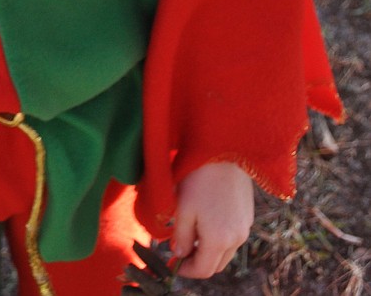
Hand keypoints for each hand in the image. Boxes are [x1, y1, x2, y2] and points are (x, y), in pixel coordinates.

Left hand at [171, 163, 253, 278]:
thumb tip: (179, 253)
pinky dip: (220, 239)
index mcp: (219, 240)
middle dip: (197, 263)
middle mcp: (237, 238)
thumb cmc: (199, 177)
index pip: (203, 270)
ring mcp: (245, 227)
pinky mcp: (248, 216)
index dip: (185, 270)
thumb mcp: (182, 207)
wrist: (225, 150)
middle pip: (216, 265)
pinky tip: (206, 221)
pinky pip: (233, 238)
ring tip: (191, 235)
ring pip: (226, 253)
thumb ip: (180, 236)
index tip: (172, 263)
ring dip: (209, 251)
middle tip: (179, 251)